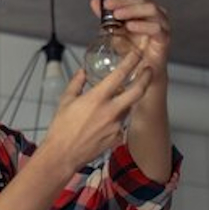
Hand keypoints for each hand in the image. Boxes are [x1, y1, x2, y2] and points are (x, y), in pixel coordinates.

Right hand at [39, 49, 151, 170]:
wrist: (62, 155)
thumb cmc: (61, 130)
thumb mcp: (65, 101)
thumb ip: (76, 83)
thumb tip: (82, 73)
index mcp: (96, 98)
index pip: (120, 75)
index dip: (131, 61)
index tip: (136, 54)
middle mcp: (110, 111)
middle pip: (138, 91)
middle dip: (146, 78)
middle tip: (148, 70)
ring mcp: (116, 125)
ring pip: (128, 107)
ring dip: (126, 101)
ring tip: (115, 101)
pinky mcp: (117, 137)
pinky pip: (121, 124)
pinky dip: (116, 119)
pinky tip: (104, 123)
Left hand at [89, 0, 170, 80]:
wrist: (140, 71)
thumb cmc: (131, 50)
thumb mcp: (114, 30)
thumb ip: (105, 16)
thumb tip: (95, 1)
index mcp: (143, 10)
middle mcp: (154, 14)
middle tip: (108, 4)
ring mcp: (161, 25)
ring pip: (151, 9)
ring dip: (132, 9)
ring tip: (117, 15)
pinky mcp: (164, 39)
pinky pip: (156, 28)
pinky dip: (142, 25)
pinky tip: (131, 26)